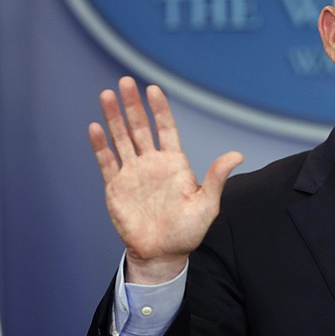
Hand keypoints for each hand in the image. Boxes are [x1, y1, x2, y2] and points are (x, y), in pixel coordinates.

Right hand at [88, 77, 242, 283]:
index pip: (166, 129)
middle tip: (125, 82)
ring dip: (114, 118)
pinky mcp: (116, 187)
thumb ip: (217, 178)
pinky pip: (106, 162)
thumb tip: (237, 155)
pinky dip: (100, 145)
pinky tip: (96, 127)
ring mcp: (133, 173)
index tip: (153, 89)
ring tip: (107, 95)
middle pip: (140, 128)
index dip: (159, 109)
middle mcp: (152, 163)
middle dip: (133, 105)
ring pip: (121, 139)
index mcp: (174, 163)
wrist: (162, 253)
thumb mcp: (207, 204)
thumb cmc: (188, 231)